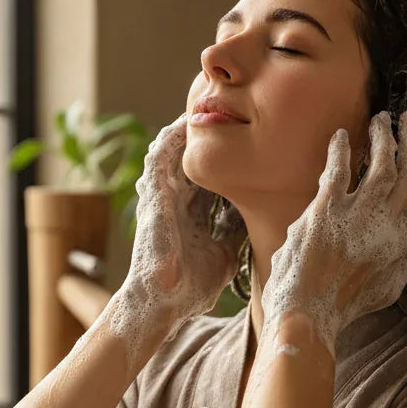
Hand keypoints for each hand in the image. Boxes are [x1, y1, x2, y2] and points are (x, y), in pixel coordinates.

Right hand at [119, 113, 246, 339]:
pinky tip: (184, 123)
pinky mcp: (152, 198)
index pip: (211, 173)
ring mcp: (162, 197)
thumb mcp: (223, 252)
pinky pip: (159, 160)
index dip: (227, 154)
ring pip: (174, 151)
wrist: (163, 304)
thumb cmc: (192, 286)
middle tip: (229, 107)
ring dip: (189, 130)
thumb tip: (254, 217)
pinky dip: (170, 141)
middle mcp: (176, 200)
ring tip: (206, 103)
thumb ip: (233, 232)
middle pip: (194, 156)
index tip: (248, 134)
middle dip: (209, 133)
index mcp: (192, 212)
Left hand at [260, 108, 406, 356]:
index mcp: (403, 243)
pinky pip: (338, 172)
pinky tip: (342, 136)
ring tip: (381, 119)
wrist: (307, 314)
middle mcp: (385, 227)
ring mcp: (355, 219)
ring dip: (383, 138)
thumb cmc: (345, 304)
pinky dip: (342, 150)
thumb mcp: (390, 286)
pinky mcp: (324, 214)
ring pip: (382, 165)